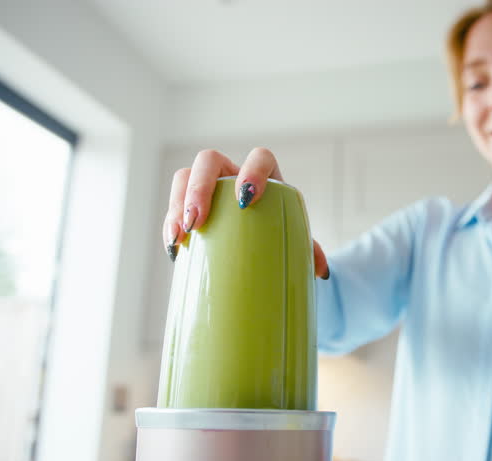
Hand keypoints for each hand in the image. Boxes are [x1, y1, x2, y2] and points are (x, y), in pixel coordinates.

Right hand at [162, 147, 328, 278]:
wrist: (259, 235)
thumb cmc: (279, 231)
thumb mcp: (293, 237)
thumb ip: (308, 249)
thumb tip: (321, 271)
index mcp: (265, 174)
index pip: (260, 157)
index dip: (252, 172)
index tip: (246, 200)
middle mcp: (232, 172)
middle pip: (209, 161)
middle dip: (199, 188)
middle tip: (197, 220)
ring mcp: (207, 186)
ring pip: (183, 177)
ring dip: (177, 204)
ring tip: (179, 235)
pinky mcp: (188, 205)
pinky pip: (173, 205)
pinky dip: (170, 224)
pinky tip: (174, 246)